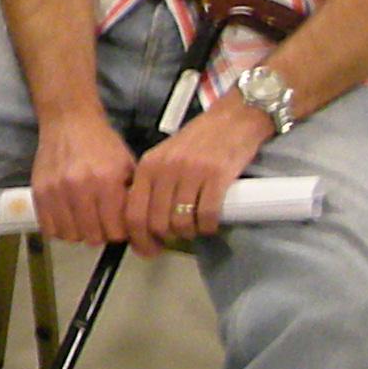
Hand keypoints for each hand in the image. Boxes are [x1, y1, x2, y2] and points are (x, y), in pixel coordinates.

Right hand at [28, 108, 137, 246]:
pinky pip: (49, 228)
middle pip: (93, 236)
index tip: (119, 225)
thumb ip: (132, 197)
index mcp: (107, 181)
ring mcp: (56, 190)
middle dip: (101, 234)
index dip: (120, 232)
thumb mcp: (127, 165)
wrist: (69, 121)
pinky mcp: (39, 191)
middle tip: (102, 223)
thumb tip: (136, 227)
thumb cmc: (101, 144)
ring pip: (70, 235)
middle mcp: (80, 187)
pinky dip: (60, 228)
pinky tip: (68, 217)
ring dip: (79, 232)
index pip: (116, 230)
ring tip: (84, 220)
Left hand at [118, 96, 268, 254]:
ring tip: (196, 227)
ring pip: (181, 222)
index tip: (148, 249)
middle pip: (157, 222)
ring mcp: (191, 172)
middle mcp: (166, 169)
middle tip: (178, 239)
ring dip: (189, 232)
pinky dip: (207, 226)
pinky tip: (210, 223)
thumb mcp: (166, 156)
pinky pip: (206, 215)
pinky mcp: (216, 176)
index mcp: (148, 166)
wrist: (233, 118)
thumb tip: (147, 222)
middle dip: (167, 238)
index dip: (139, 238)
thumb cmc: (200, 140)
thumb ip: (154, 183)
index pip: (134, 212)